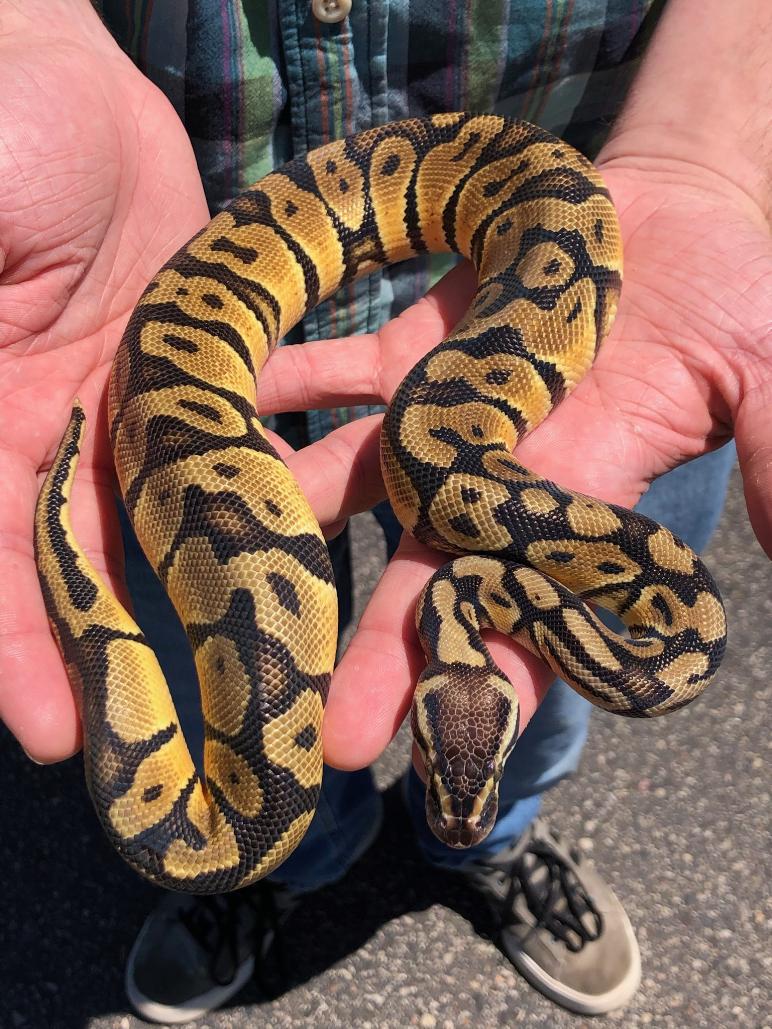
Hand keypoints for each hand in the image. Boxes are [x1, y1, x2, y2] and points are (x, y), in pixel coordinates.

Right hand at [0, 4, 209, 759]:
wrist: (40, 73)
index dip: (13, 648)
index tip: (50, 734)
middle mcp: (55, 436)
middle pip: (87, 560)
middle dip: (126, 645)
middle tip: (181, 732)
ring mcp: (137, 402)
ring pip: (182, 505)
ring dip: (220, 570)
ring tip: (277, 646)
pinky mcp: (207, 357)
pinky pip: (251, 421)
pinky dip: (284, 458)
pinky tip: (322, 510)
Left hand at [257, 155, 770, 771]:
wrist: (664, 219)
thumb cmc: (728, 299)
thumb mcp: (767, 373)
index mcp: (580, 505)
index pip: (535, 618)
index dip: (496, 689)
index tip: (448, 765)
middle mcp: (499, 481)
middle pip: (426, 580)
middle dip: (374, 652)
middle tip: (317, 730)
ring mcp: (445, 418)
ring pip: (360, 484)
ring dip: (296, 518)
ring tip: (225, 557)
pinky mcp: (412, 351)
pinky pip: (336, 372)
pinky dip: (288, 383)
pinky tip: (220, 405)